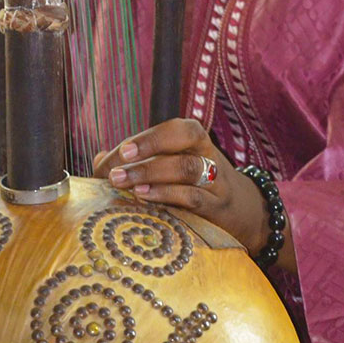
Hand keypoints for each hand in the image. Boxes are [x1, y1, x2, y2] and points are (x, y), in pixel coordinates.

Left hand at [93, 118, 295, 270]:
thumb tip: (99, 162)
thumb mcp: (171, 166)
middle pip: (183, 145)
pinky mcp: (218, 210)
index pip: (176, 129)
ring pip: (189, 170)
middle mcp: (209, 155)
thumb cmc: (195, 185)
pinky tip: (146, 201)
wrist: (245, 213)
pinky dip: (169, 197)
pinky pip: (195, 199)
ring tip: (127, 187)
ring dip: (154, 177)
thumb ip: (136, 161)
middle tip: (114, 173)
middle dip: (146, 156)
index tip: (121, 153)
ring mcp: (217, 182)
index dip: (148, 139)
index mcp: (196, 140)